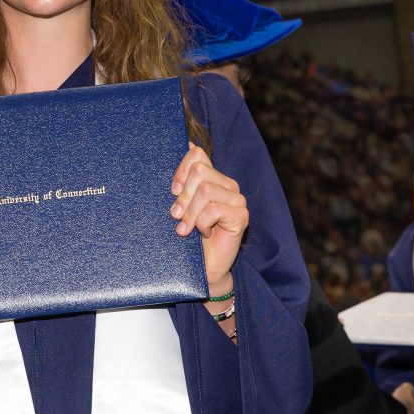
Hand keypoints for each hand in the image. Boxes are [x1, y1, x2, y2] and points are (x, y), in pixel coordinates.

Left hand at [170, 143, 248, 288]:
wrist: (202, 268)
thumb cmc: (188, 236)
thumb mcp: (180, 205)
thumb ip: (181, 182)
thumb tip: (184, 145)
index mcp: (212, 177)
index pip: (197, 154)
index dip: (181, 170)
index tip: (173, 191)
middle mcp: (227, 184)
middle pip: (199, 171)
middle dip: (183, 195)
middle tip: (176, 215)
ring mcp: (237, 199)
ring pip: (205, 190)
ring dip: (190, 213)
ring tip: (185, 229)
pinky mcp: (241, 215)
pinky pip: (213, 209)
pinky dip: (202, 223)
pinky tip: (204, 233)